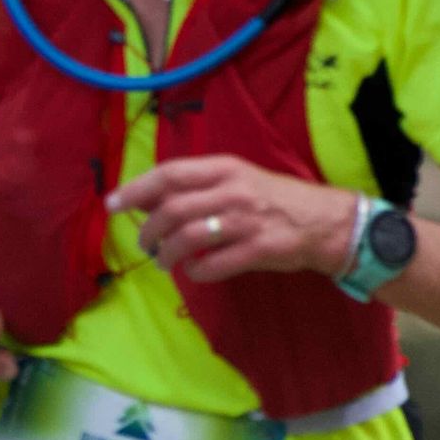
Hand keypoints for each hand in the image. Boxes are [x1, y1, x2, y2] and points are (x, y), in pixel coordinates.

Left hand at [111, 154, 359, 283]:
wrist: (327, 222)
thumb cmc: (275, 199)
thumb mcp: (237, 180)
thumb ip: (197, 187)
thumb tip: (148, 200)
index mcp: (226, 168)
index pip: (169, 174)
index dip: (136, 189)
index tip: (113, 204)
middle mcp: (233, 190)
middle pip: (173, 209)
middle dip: (148, 232)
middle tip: (145, 245)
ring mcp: (247, 221)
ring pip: (188, 238)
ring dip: (167, 255)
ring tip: (164, 263)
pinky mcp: (259, 249)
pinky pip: (213, 265)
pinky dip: (196, 271)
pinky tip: (195, 270)